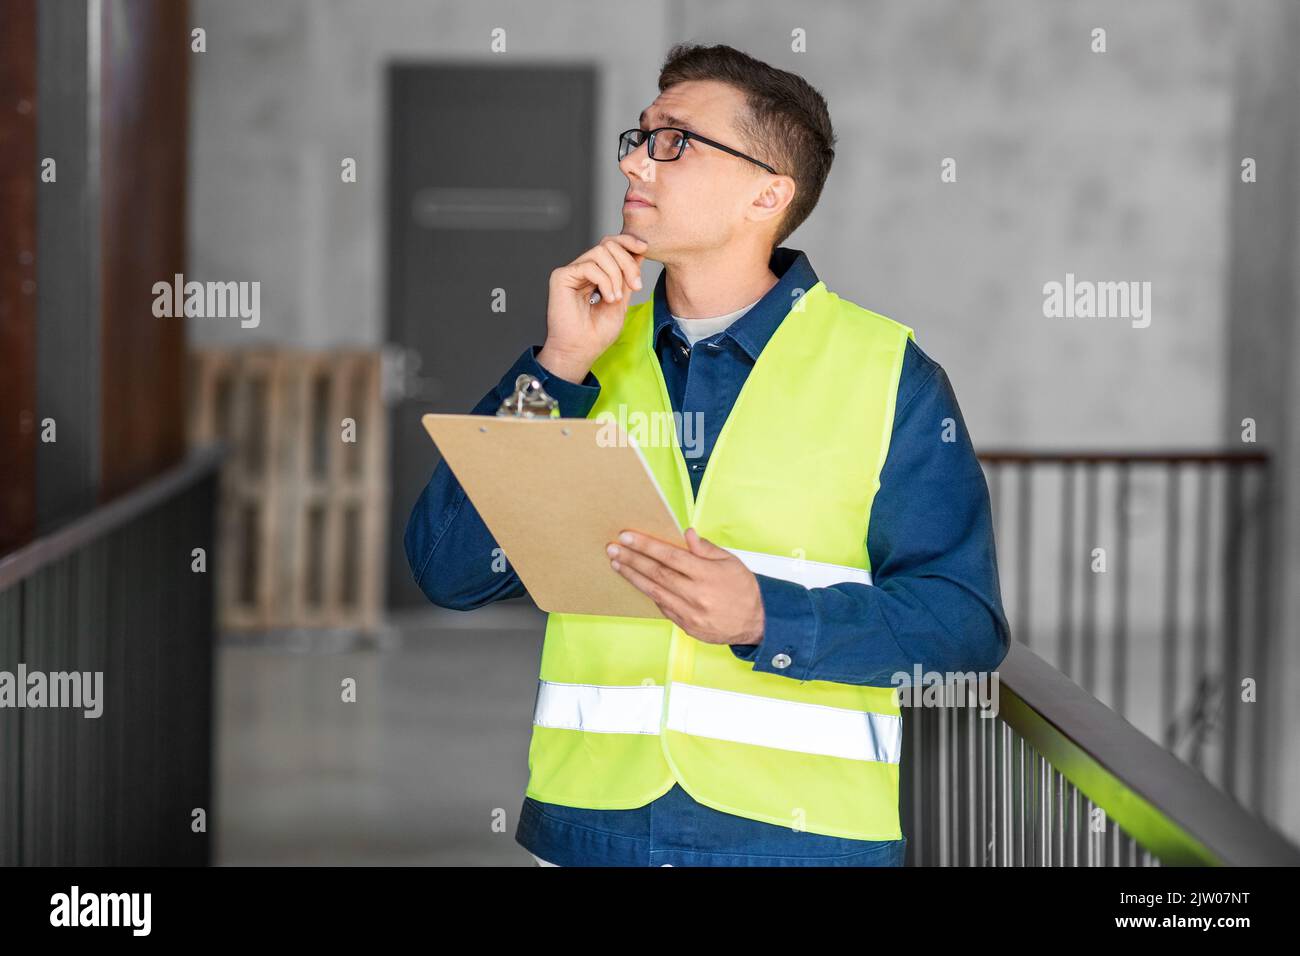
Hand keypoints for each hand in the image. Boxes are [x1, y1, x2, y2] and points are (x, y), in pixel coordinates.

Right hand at [539, 234, 647, 382]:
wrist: (581, 351)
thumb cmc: (597, 334)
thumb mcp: (622, 300)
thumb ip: (627, 277)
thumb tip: (639, 252)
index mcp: (596, 273)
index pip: (612, 245)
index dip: (628, 242)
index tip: (645, 249)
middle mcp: (583, 269)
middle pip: (609, 244)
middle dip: (628, 263)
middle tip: (635, 285)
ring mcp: (572, 272)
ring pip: (601, 251)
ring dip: (616, 274)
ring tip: (616, 298)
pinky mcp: (561, 277)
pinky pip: (589, 265)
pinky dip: (604, 281)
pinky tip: (607, 298)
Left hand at [607, 527, 764, 645]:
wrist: (755, 623)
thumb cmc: (743, 589)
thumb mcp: (730, 561)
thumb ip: (705, 548)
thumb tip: (686, 534)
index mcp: (707, 574)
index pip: (670, 556)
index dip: (646, 545)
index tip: (627, 537)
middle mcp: (696, 594)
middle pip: (656, 573)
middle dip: (632, 559)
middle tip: (613, 548)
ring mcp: (689, 613)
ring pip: (654, 591)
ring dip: (632, 577)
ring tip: (617, 564)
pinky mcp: (686, 626)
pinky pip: (662, 607)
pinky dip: (649, 593)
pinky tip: (637, 582)